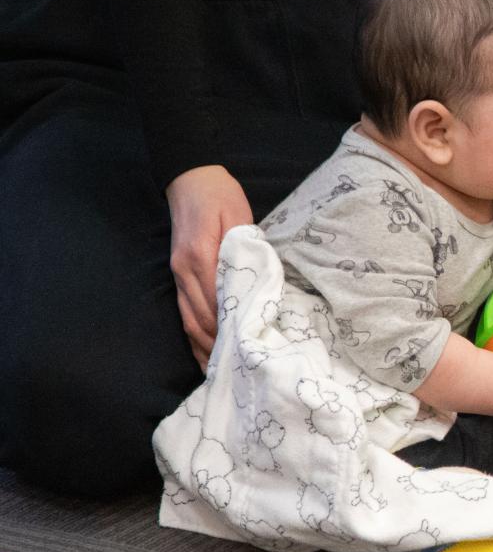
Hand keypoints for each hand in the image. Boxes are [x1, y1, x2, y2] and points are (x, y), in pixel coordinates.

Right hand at [165, 165, 253, 368]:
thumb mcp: (239, 218)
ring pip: (190, 322)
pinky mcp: (178, 274)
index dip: (232, 330)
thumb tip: (255, 286)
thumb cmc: (220, 196)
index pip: (217, 305)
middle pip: (201, 320)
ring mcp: (178, 274)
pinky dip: (196, 335)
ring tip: (226, 373)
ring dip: (206, 347)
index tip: (251, 351)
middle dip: (220, 348)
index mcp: (201, 258)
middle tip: (243, 371)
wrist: (190, 178)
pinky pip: (184, 312)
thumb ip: (246, 251)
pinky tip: (207, 353)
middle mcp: (185, 271)